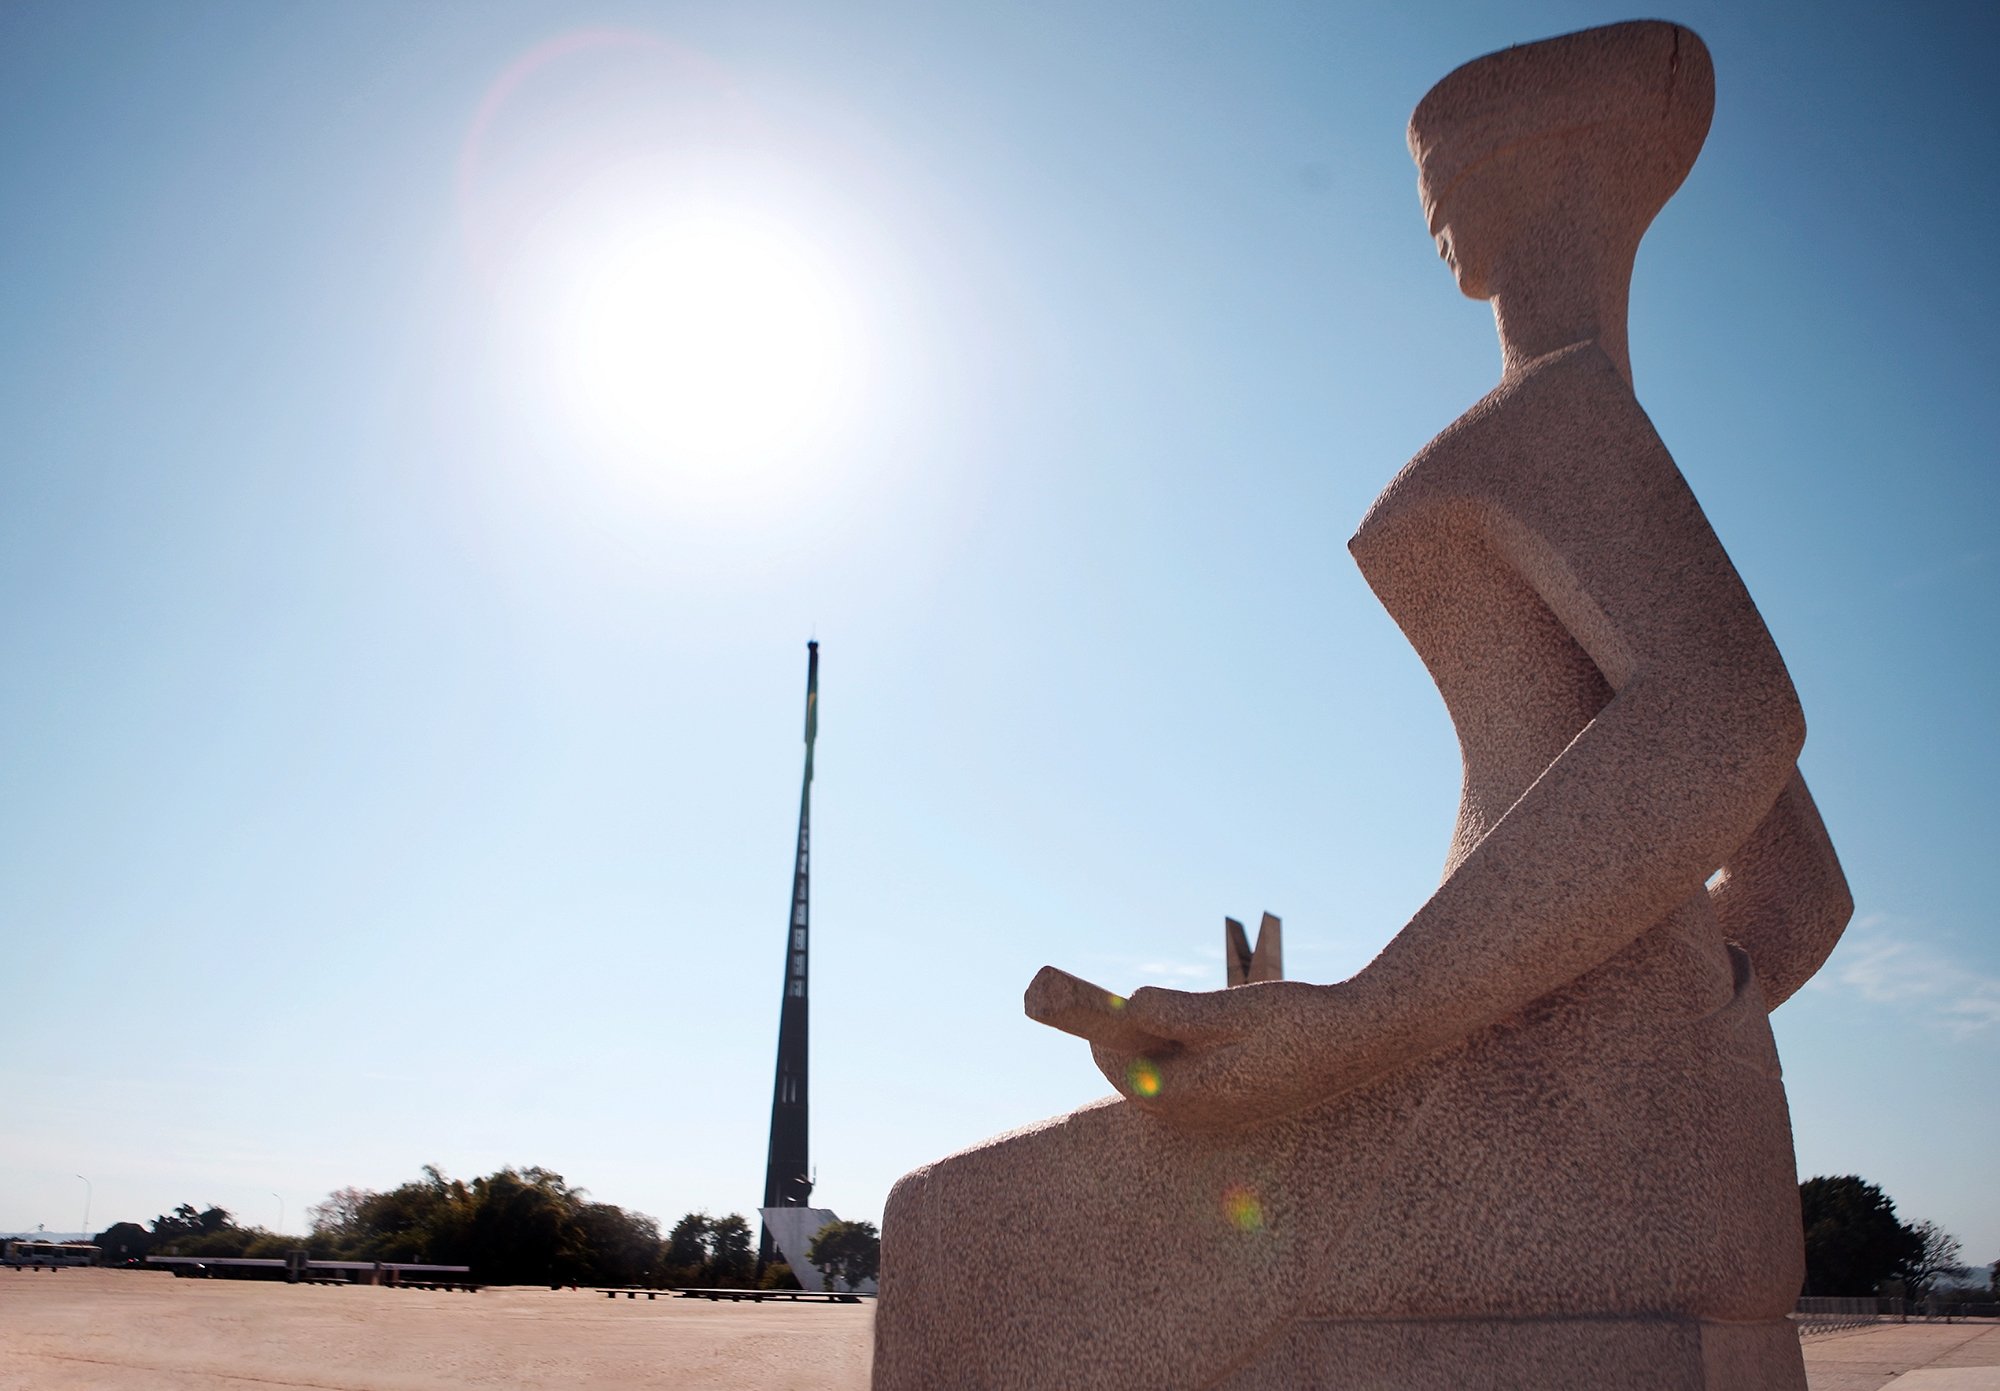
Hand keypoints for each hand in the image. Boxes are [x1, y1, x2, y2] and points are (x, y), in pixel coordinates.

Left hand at [1090, 979, 1382, 1131]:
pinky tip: (1192, 1035)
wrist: (1365, 1041)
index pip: (1128, 1075)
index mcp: (1200, 1095)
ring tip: (1151, 1017)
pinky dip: (1182, 1062)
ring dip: (1154, 1054)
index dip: (1104, 1041)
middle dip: (1127, 1049)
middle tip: (1118, 1012)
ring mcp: (1227, 1117)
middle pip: (1145, 1086)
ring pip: (1168, 1089)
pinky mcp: (1243, 1107)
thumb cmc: (1299, 1020)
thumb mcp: (1232, 1008)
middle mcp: (1208, 1117)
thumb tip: (1129, 1006)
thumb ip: (1176, 1013)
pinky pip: (1194, 1090)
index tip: (1090, 1012)